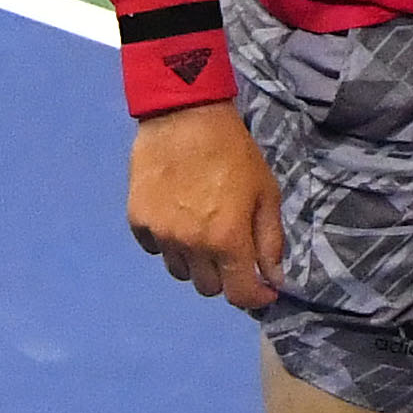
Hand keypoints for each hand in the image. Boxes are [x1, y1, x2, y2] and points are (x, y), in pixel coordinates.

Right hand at [129, 101, 287, 310]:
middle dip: (224, 275)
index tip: (262, 287)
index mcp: (228, 239)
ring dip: (195, 261)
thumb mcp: (265, 193)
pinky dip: (167, 243)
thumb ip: (270, 241)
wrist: (184, 116)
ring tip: (200, 231)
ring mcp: (161, 234)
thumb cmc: (233, 152)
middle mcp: (192, 245)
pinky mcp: (138, 220)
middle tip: (230, 249)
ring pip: (180, 272)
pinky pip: (154, 249)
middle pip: (207, 288)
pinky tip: (176, 217)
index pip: (239, 295)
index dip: (255, 297)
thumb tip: (274, 280)